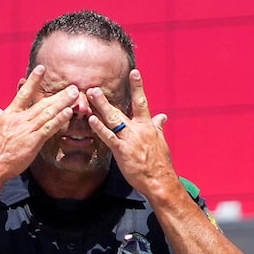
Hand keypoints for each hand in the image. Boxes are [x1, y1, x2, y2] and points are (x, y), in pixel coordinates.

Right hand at [0, 65, 82, 184]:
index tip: (41, 69)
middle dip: (58, 95)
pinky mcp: (33, 141)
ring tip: (74, 95)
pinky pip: (48, 128)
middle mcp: (19, 119)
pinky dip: (58, 120)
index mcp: (9, 114)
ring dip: (62, 103)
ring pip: (47, 113)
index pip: (23, 94)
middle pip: (41, 103)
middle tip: (72, 86)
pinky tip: (68, 113)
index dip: (33, 81)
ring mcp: (26, 129)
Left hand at [85, 70, 175, 200]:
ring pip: (113, 119)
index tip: (134, 72)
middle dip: (107, 98)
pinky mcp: (122, 151)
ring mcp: (129, 139)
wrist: (160, 180)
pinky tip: (91, 120)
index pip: (142, 102)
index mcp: (147, 126)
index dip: (138, 87)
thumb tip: (162, 116)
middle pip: (121, 109)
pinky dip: (100, 128)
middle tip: (94, 87)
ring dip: (100, 106)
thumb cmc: (160, 163)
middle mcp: (137, 129)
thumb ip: (158, 127)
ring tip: (90, 95)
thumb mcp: (161, 142)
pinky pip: (109, 138)